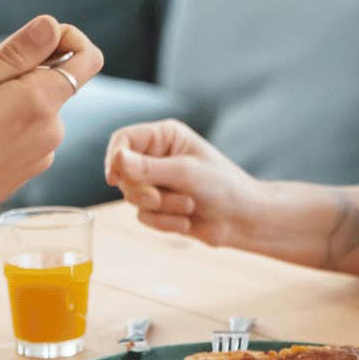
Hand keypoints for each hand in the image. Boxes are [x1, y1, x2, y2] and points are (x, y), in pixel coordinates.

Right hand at [0, 16, 101, 228]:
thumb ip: (17, 52)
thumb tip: (53, 25)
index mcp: (41, 102)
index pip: (87, 57)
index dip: (65, 37)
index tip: (30, 39)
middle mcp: (51, 129)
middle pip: (50, 77)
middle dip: (13, 65)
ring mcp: (41, 152)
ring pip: (33, 103)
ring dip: (1, 92)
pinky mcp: (27, 168)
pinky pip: (24, 129)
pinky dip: (1, 118)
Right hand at [104, 119, 261, 247]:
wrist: (243, 220)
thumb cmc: (222, 187)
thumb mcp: (184, 173)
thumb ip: (147, 168)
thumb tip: (117, 159)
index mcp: (164, 137)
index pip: (123, 140)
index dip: (115, 157)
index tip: (114, 177)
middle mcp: (157, 157)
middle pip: (123, 173)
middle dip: (143, 190)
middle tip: (159, 197)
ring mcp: (157, 183)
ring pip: (132, 197)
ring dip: (160, 207)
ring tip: (188, 207)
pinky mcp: (159, 208)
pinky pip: (143, 217)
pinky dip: (164, 222)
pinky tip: (187, 222)